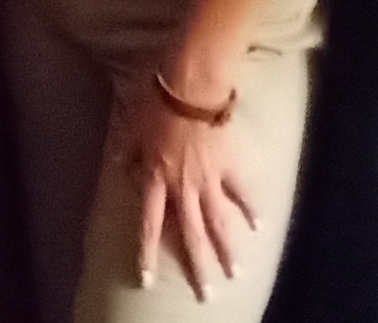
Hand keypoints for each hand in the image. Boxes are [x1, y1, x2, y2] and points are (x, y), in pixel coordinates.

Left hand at [130, 82, 257, 302]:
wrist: (192, 85)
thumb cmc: (157, 102)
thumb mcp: (132, 126)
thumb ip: (128, 150)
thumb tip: (119, 164)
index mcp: (156, 179)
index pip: (149, 225)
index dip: (147, 254)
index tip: (147, 280)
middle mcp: (183, 186)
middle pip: (191, 234)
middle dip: (197, 266)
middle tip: (206, 293)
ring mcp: (208, 178)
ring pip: (218, 221)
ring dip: (227, 249)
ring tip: (235, 272)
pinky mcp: (229, 165)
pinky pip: (239, 191)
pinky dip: (249, 208)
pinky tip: (259, 226)